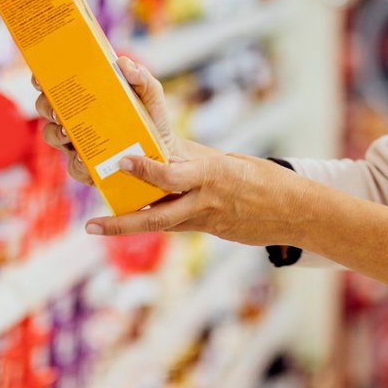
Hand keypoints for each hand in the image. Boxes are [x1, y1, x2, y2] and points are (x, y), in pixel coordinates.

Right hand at [35, 56, 189, 184]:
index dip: (43, 80)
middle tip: (56, 109)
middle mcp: (76, 119)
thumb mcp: (150, 94)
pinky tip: (84, 159)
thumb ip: (141, 77)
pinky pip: (74, 167)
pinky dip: (76, 163)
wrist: (163, 152)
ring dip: (55, 133)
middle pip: (47, 108)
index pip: (58, 85)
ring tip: (67, 133)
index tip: (39, 78)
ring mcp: (77, 143)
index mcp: (86, 97)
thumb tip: (123, 63)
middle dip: (46, 107)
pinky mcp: (86, 167)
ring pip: (52, 136)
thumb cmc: (151, 118)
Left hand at [84, 153, 307, 246]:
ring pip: (160, 225)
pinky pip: (174, 224)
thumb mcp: (231, 162)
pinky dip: (152, 219)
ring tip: (98, 227)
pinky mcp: (208, 230)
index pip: (173, 176)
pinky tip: (129, 219)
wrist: (294, 211)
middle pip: (158, 217)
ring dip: (127, 226)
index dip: (147, 170)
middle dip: (123, 222)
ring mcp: (205, 221)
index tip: (124, 161)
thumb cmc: (264, 178)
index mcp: (212, 176)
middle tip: (92, 224)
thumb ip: (198, 162)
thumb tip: (167, 157)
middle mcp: (204, 202)